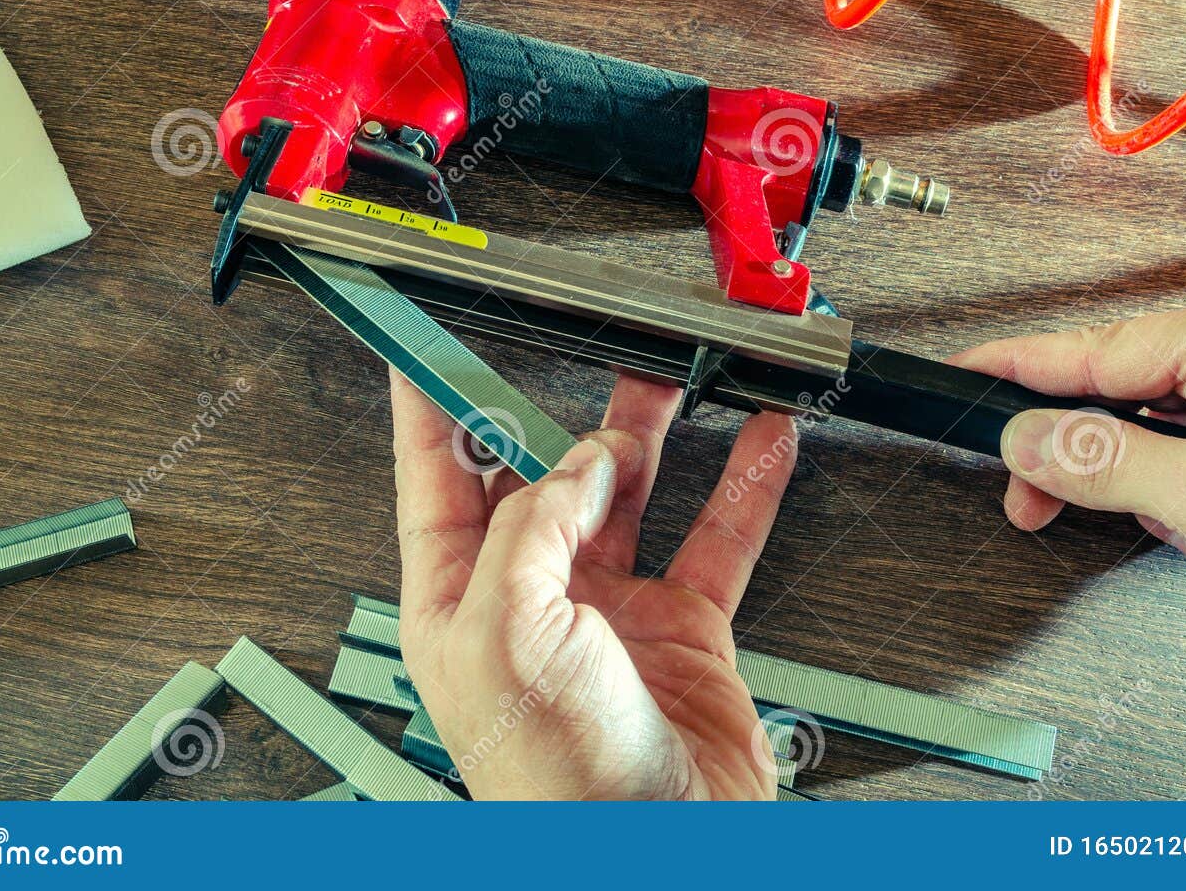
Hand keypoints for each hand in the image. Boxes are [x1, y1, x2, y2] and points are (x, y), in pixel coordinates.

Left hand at [390, 368, 797, 798]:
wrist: (657, 851)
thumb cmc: (553, 784)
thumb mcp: (507, 632)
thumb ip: (533, 527)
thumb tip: (577, 464)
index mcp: (460, 601)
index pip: (437, 479)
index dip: (430, 409)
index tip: (425, 345)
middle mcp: (532, 600)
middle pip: (544, 476)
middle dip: (562, 411)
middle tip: (583, 351)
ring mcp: (612, 612)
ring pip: (633, 494)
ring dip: (653, 434)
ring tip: (672, 375)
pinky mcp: (684, 630)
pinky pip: (718, 538)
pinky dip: (744, 486)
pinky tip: (760, 444)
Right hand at [951, 290, 1185, 670]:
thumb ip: (1112, 464)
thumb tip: (1031, 438)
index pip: (1104, 348)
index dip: (1022, 368)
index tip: (965, 371)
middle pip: (1123, 379)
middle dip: (1076, 444)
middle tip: (1029, 496)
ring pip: (1155, 408)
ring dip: (1127, 467)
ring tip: (1136, 520)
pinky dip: (1169, 472)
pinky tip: (1181, 512)